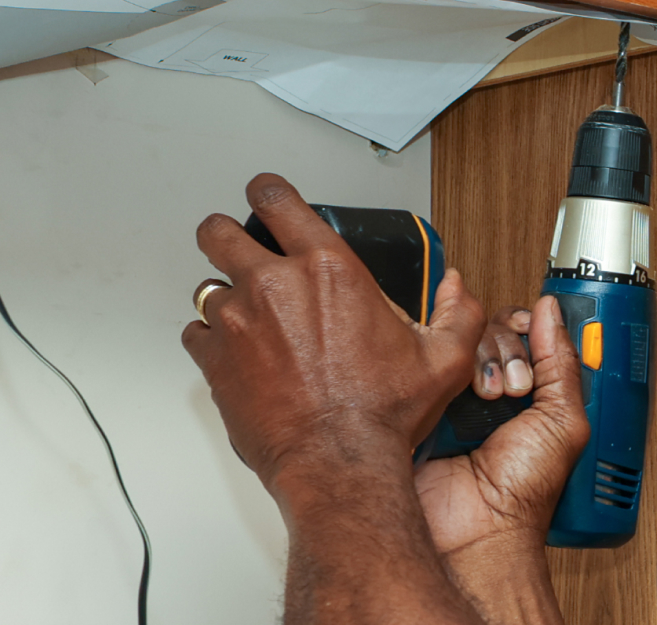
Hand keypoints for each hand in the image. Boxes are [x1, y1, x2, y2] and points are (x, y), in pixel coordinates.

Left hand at [181, 173, 487, 489]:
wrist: (339, 463)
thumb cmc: (382, 414)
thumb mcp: (443, 359)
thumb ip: (459, 314)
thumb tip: (459, 289)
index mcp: (328, 270)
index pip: (277, 200)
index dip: (265, 191)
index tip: (264, 195)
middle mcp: (275, 286)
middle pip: (218, 232)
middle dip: (224, 236)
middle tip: (235, 248)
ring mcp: (238, 321)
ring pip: (207, 287)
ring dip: (226, 299)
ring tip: (247, 321)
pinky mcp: (215, 360)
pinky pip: (197, 334)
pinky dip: (212, 342)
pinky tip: (236, 356)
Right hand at [415, 295, 589, 555]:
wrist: (475, 530)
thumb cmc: (522, 495)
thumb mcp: (564, 422)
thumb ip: (561, 363)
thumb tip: (553, 312)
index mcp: (532, 396)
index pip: (528, 334)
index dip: (531, 328)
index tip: (535, 333)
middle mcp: (493, 393)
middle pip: (493, 330)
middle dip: (507, 348)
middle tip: (515, 387)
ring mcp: (456, 398)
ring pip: (461, 342)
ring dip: (479, 362)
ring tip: (486, 399)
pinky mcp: (424, 404)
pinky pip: (430, 364)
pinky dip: (444, 368)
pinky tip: (456, 393)